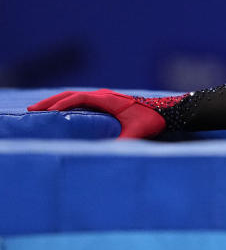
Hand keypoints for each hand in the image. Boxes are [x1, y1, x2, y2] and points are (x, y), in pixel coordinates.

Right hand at [28, 89, 167, 138]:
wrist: (168, 111)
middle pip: (73, 94)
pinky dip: (69, 103)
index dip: (63, 104)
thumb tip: (107, 155)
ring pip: (77, 96)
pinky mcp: (109, 102)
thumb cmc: (153, 120)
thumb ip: (122, 143)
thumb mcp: (138, 132)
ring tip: (41, 110)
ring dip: (59, 101)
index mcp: (109, 99)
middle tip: (33, 110)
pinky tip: (62, 112)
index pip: (79, 98)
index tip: (48, 113)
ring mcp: (106, 97)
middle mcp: (105, 96)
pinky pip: (83, 100)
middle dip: (52, 101)